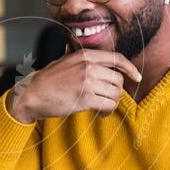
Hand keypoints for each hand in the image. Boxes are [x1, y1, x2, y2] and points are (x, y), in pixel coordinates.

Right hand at [5, 49, 141, 123]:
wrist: (32, 94)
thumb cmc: (48, 80)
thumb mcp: (65, 61)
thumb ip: (82, 59)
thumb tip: (98, 59)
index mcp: (85, 55)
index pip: (117, 59)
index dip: (130, 69)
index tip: (137, 77)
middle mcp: (88, 66)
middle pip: (118, 80)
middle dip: (117, 92)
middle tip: (108, 100)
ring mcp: (87, 82)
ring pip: (115, 94)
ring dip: (112, 104)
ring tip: (102, 108)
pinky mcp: (85, 98)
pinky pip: (108, 105)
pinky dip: (107, 112)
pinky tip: (99, 114)